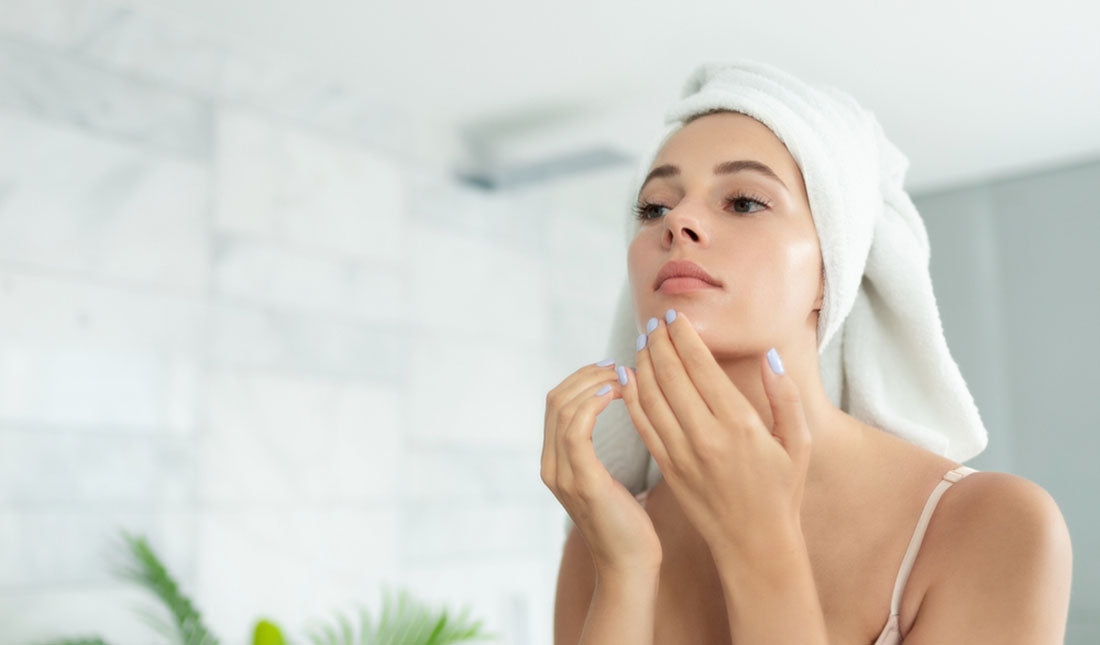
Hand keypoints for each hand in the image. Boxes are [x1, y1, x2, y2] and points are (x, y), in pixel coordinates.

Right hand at [541, 360, 662, 576]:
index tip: (612, 368)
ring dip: (594, 385)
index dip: (581, 378)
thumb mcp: (609, 478)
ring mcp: (562, 474)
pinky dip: (593, 405)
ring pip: (564, 409)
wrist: (630, 566)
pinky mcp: (581, 481)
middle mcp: (551, 466)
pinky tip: (617, 396)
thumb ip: (600, 451)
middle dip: (586, 375)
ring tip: (622, 377)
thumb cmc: (629, 523)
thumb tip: (616, 417)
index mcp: (555, 462)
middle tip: (618, 366)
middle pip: (555, 400)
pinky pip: (576, 429)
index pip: (556, 403)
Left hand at [618, 309, 811, 561]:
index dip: (685, 337)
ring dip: (642, 365)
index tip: (675, 317)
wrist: (755, 544)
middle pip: (671, 376)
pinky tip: (629, 378)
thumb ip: (786, 398)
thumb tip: (770, 358)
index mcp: (741, 425)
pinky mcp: (668, 468)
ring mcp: (683, 454)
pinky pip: (643, 425)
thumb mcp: (799, 443)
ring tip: (643, 343)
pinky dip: (632, 397)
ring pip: (651, 397)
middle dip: (659, 343)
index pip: (702, 368)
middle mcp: (707, 437)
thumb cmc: (782, 490)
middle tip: (654, 322)